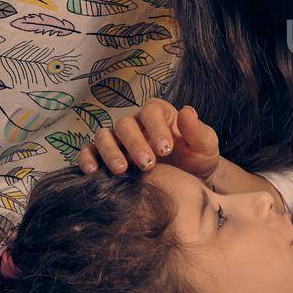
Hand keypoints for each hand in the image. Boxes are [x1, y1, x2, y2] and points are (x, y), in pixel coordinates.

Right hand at [78, 98, 220, 182]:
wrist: (189, 181)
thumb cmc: (196, 158)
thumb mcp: (205, 145)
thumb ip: (197, 130)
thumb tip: (186, 111)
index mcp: (159, 113)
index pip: (151, 112)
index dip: (157, 128)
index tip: (167, 149)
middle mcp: (135, 122)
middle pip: (125, 124)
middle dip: (135, 144)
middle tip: (148, 164)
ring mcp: (118, 139)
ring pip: (104, 136)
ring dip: (111, 152)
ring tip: (121, 170)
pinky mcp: (106, 156)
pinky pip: (89, 152)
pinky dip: (87, 159)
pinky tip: (93, 172)